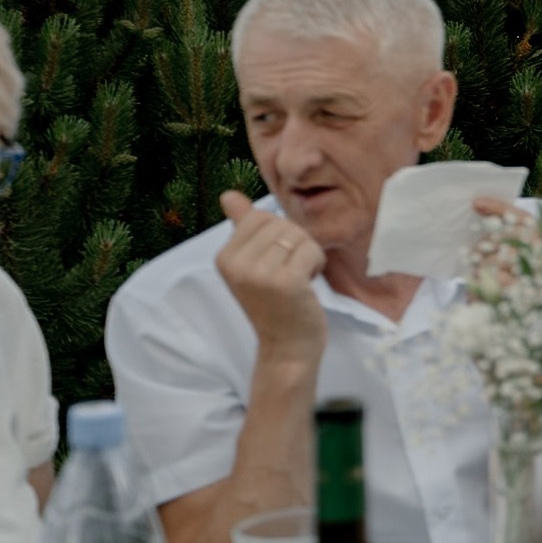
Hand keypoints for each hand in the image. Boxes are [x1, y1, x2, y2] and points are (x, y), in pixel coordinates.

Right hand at [214, 191, 326, 370]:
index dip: (279, 236)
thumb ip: (243, 227)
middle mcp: (236, 264)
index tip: (275, 262)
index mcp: (224, 257)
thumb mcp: (254, 264)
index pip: (260, 216)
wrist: (287, 347)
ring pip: (298, 235)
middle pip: (281, 223)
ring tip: (297, 280)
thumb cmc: (276, 303)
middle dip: (295, 244)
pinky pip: (312, 250)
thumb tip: (229, 196)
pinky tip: (307, 285)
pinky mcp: (285, 282)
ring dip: (307, 255)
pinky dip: (316, 264)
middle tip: (289, 273)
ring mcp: (259, 274)